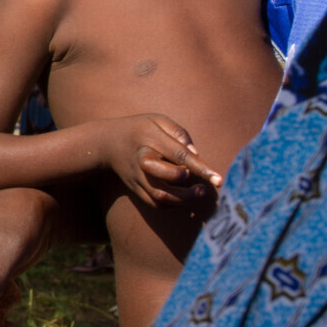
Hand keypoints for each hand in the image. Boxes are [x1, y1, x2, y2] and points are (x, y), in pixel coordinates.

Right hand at [99, 114, 222, 205]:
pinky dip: (172, 205)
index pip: (179, 155)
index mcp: (149, 139)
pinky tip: (183, 198)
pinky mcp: (135, 189)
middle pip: (165, 177)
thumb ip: (179, 133)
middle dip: (186, 184)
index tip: (219, 180)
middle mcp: (141, 160)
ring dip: (183, 200)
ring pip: (160, 197)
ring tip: (198, 193)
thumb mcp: (157, 120)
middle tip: (201, 185)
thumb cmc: (139, 129)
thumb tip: (196, 155)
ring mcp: (137, 177)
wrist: (107, 143)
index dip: (201, 169)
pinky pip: (155, 204)